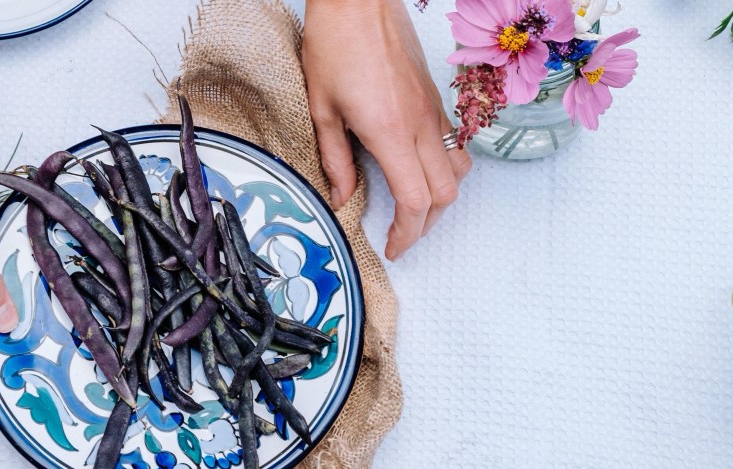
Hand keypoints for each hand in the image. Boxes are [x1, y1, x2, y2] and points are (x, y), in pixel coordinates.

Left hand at [302, 0, 470, 259]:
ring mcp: (433, 110)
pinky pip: (452, 142)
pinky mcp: (434, 98)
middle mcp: (421, 124)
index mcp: (391, 132)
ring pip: (459, 169)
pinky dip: (442, 167)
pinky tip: (416, 168)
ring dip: (441, 196)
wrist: (358, 2)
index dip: (407, 233)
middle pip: (446, 194)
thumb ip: (334, 159)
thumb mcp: (321, 109)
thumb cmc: (335, 45)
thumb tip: (341, 195)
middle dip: (426, 224)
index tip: (393, 246)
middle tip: (401, 234)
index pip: (415, 201)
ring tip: (413, 207)